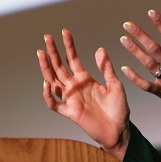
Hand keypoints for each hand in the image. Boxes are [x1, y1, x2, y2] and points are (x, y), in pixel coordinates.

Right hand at [37, 29, 130, 160]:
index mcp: (85, 79)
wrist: (119, 130)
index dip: (68, 46)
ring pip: (53, 81)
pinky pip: (55, 104)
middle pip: (59, 67)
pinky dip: (49, 95)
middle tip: (47, 37)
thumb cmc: (118, 109)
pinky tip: (47, 84)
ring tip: (41, 53)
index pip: (73, 59)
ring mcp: (71, 99)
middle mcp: (75, 87)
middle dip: (53, 52)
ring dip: (46, 68)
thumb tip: (100, 49)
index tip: (65, 32)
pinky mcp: (70, 113)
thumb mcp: (115, 84)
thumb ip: (106, 68)